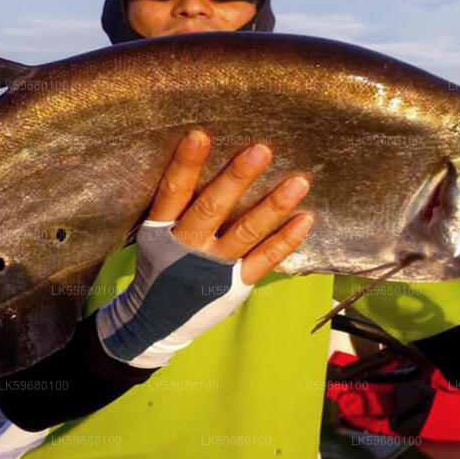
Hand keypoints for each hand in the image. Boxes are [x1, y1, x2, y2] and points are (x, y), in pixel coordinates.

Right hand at [149, 129, 314, 281]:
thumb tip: (207, 159)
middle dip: (237, 178)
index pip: (172, 192)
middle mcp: (186, 247)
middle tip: (261, 150)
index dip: (185, 165)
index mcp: (161, 230)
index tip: (199, 136)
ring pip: (245, 232)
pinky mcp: (235, 285)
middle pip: (212, 207)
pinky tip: (304, 219)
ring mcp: (212, 268)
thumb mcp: (155, 238)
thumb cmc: (161, 268)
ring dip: (273, 205)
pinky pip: (264, 259)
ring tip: (298, 182)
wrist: (156, 322)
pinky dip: (285, 240)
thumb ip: (176, 208)